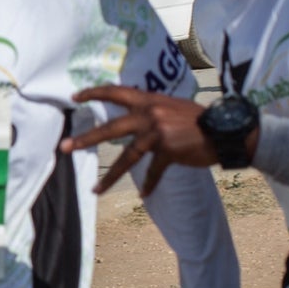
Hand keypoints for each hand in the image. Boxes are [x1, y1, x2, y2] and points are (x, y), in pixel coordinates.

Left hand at [61, 86, 226, 196]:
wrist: (224, 129)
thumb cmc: (198, 119)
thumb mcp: (172, 105)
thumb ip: (152, 108)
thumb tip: (135, 114)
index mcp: (149, 100)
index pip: (115, 92)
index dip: (94, 93)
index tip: (74, 96)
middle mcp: (150, 114)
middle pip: (111, 128)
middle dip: (86, 139)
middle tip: (65, 147)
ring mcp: (158, 133)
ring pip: (127, 157)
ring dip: (111, 177)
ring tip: (95, 190)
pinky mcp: (168, 151)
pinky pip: (153, 172)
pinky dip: (149, 185)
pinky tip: (143, 195)